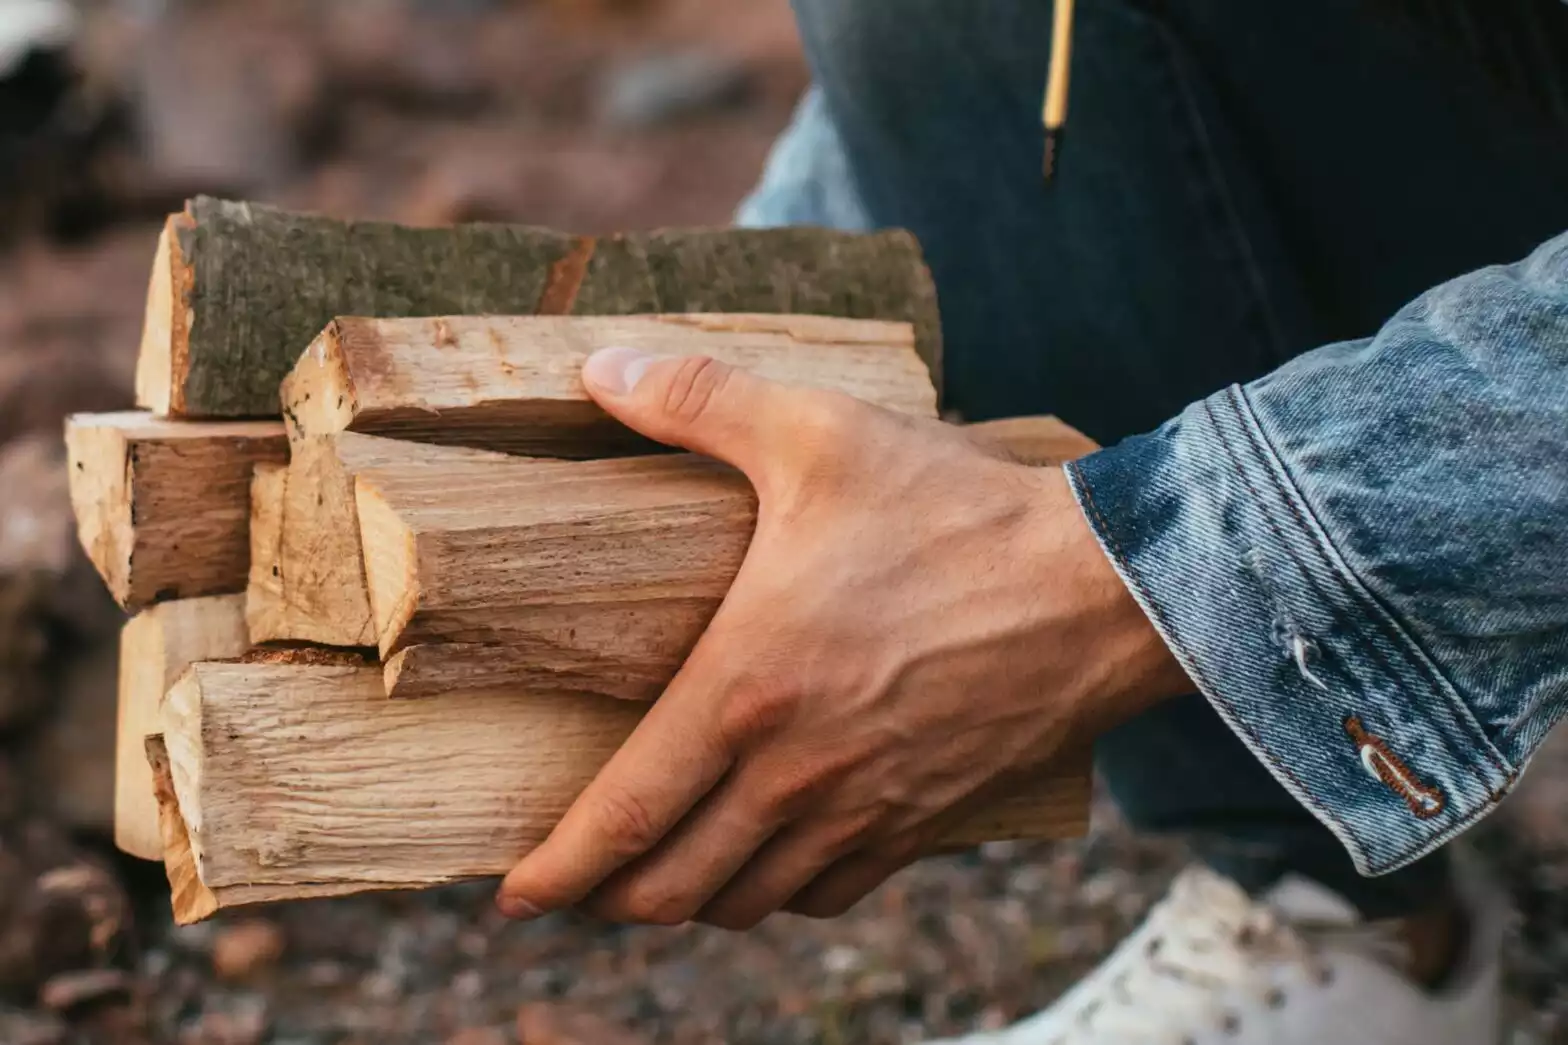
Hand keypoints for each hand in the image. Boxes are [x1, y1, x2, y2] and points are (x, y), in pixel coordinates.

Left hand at [496, 348, 1190, 927]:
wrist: (1101, 589)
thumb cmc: (955, 513)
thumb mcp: (817, 432)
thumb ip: (697, 400)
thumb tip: (597, 370)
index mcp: (747, 690)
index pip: (625, 815)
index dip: (559, 870)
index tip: (515, 896)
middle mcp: (795, 773)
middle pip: (674, 888)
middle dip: (613, 899)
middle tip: (583, 881)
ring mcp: (864, 809)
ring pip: (749, 903)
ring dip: (693, 901)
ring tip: (664, 877)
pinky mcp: (923, 822)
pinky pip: (831, 894)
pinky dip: (782, 894)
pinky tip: (771, 861)